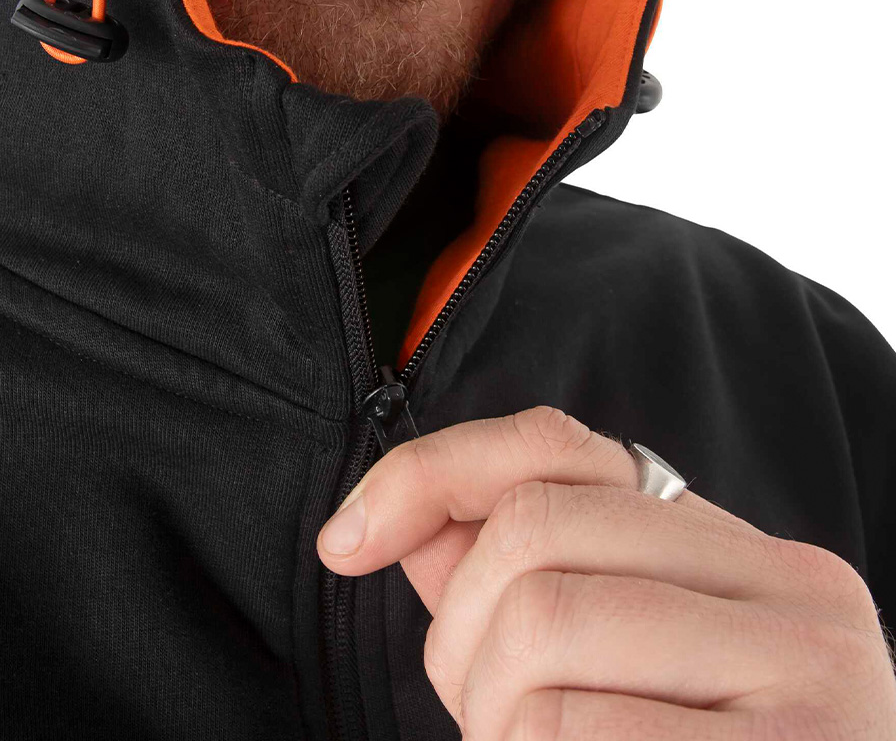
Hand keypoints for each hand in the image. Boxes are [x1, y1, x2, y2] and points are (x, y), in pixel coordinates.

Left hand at [316, 405, 895, 738]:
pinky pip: (568, 730)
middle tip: (485, 715)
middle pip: (534, 530)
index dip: (431, 474)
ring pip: (541, 623)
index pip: (560, 445)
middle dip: (461, 634)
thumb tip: (386, 519)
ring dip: (491, 717)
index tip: (345, 541)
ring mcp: (813, 678)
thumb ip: (515, 583)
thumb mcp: (615, 671)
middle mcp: (797, 593)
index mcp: (750, 555)